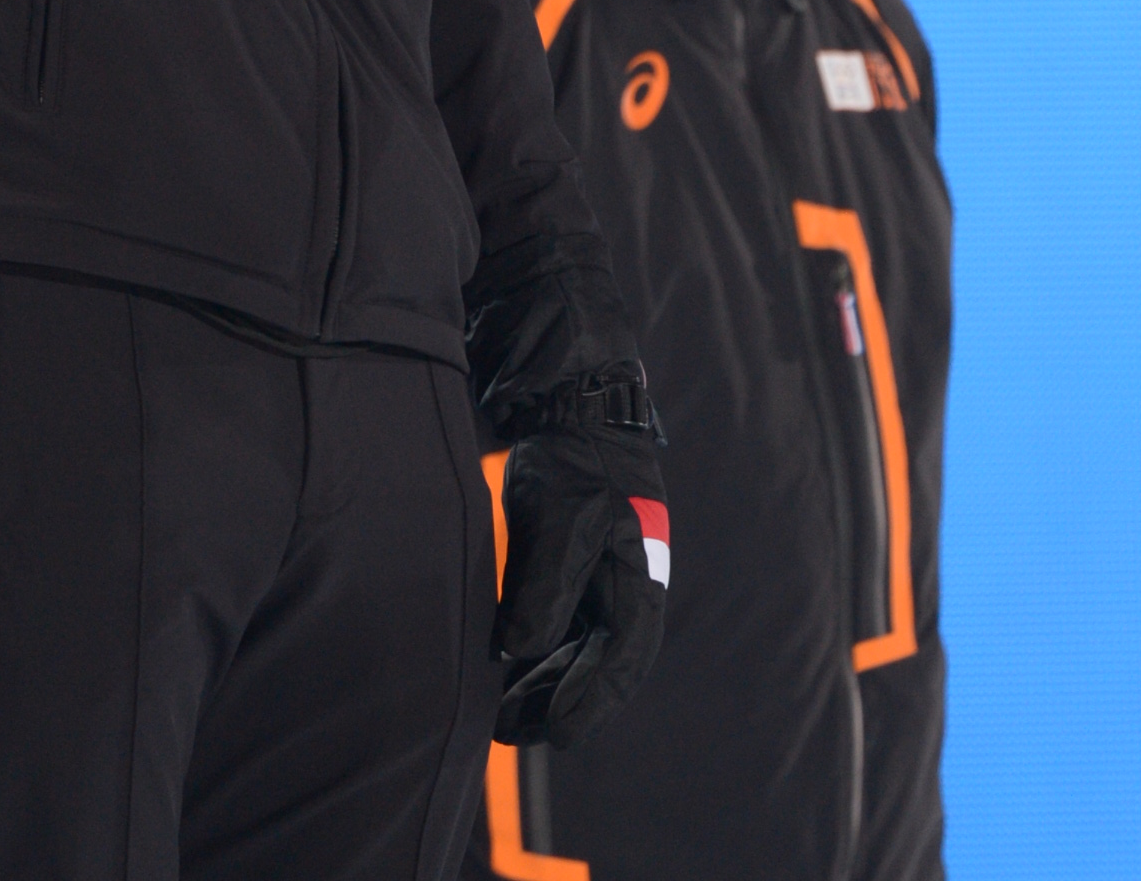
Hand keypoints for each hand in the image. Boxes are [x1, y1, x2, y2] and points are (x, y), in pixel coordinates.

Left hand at [493, 414, 668, 750]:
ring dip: (545, 680)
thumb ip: (546, 590)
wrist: (572, 404)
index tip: (557, 736)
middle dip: (559, 701)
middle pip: (598, 664)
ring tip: (502, 710)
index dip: (590, 703)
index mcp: (638, 580)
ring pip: (577, 647)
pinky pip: (562, 622)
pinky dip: (538, 649)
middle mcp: (625, 587)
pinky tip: (507, 667)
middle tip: (512, 730)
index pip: (620, 662)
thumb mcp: (562, 523)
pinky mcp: (577, 564)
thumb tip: (521, 650)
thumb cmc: (576, 461)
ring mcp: (602, 576)